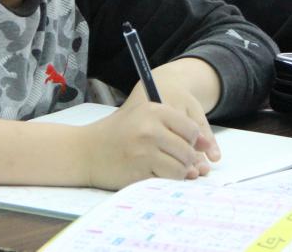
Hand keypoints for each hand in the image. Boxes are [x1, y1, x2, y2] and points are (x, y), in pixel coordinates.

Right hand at [80, 98, 214, 190]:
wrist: (85, 151)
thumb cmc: (117, 132)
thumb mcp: (143, 115)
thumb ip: (174, 124)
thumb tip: (206, 144)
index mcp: (153, 110)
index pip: (191, 129)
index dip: (194, 141)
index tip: (187, 146)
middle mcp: (150, 129)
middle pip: (188, 151)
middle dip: (187, 160)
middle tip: (175, 160)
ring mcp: (144, 153)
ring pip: (180, 169)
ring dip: (178, 173)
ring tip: (166, 167)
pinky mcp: (138, 173)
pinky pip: (165, 181)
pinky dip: (165, 181)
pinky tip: (153, 173)